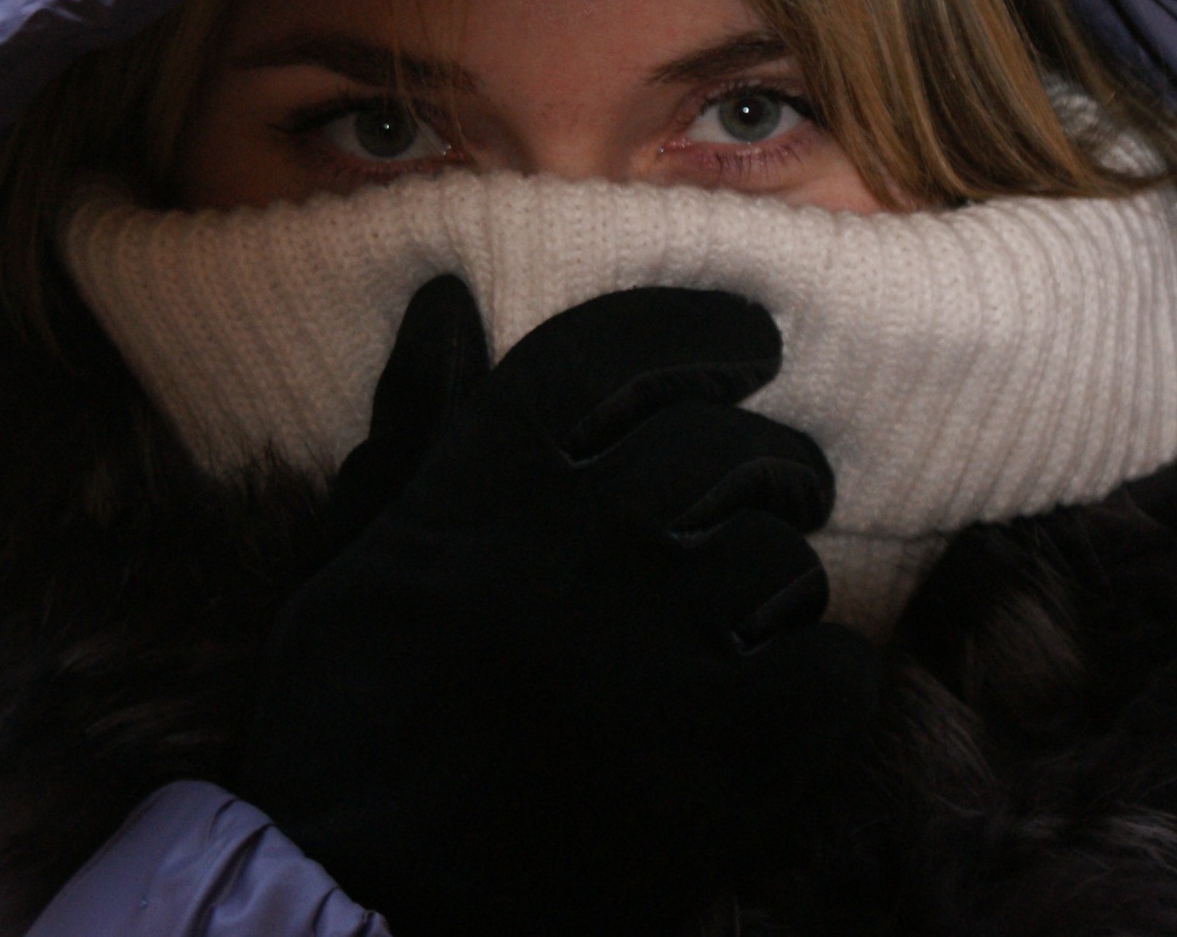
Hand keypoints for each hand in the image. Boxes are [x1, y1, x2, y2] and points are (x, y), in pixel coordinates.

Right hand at [237, 277, 879, 936]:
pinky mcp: (725, 755)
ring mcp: (657, 644)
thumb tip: (449, 298)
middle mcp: (578, 538)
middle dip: (770, 454)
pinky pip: (832, 670)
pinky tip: (787, 695)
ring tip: (756, 613)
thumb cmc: (345, 720)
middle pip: (723, 443)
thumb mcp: (355, 552)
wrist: (359, 892)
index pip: (614, 350)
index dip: (700, 330)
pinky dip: (825, 676)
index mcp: (482, 482)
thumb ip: (417, 424)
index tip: (750, 345)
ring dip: (782, 577)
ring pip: (782, 556)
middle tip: (782, 482)